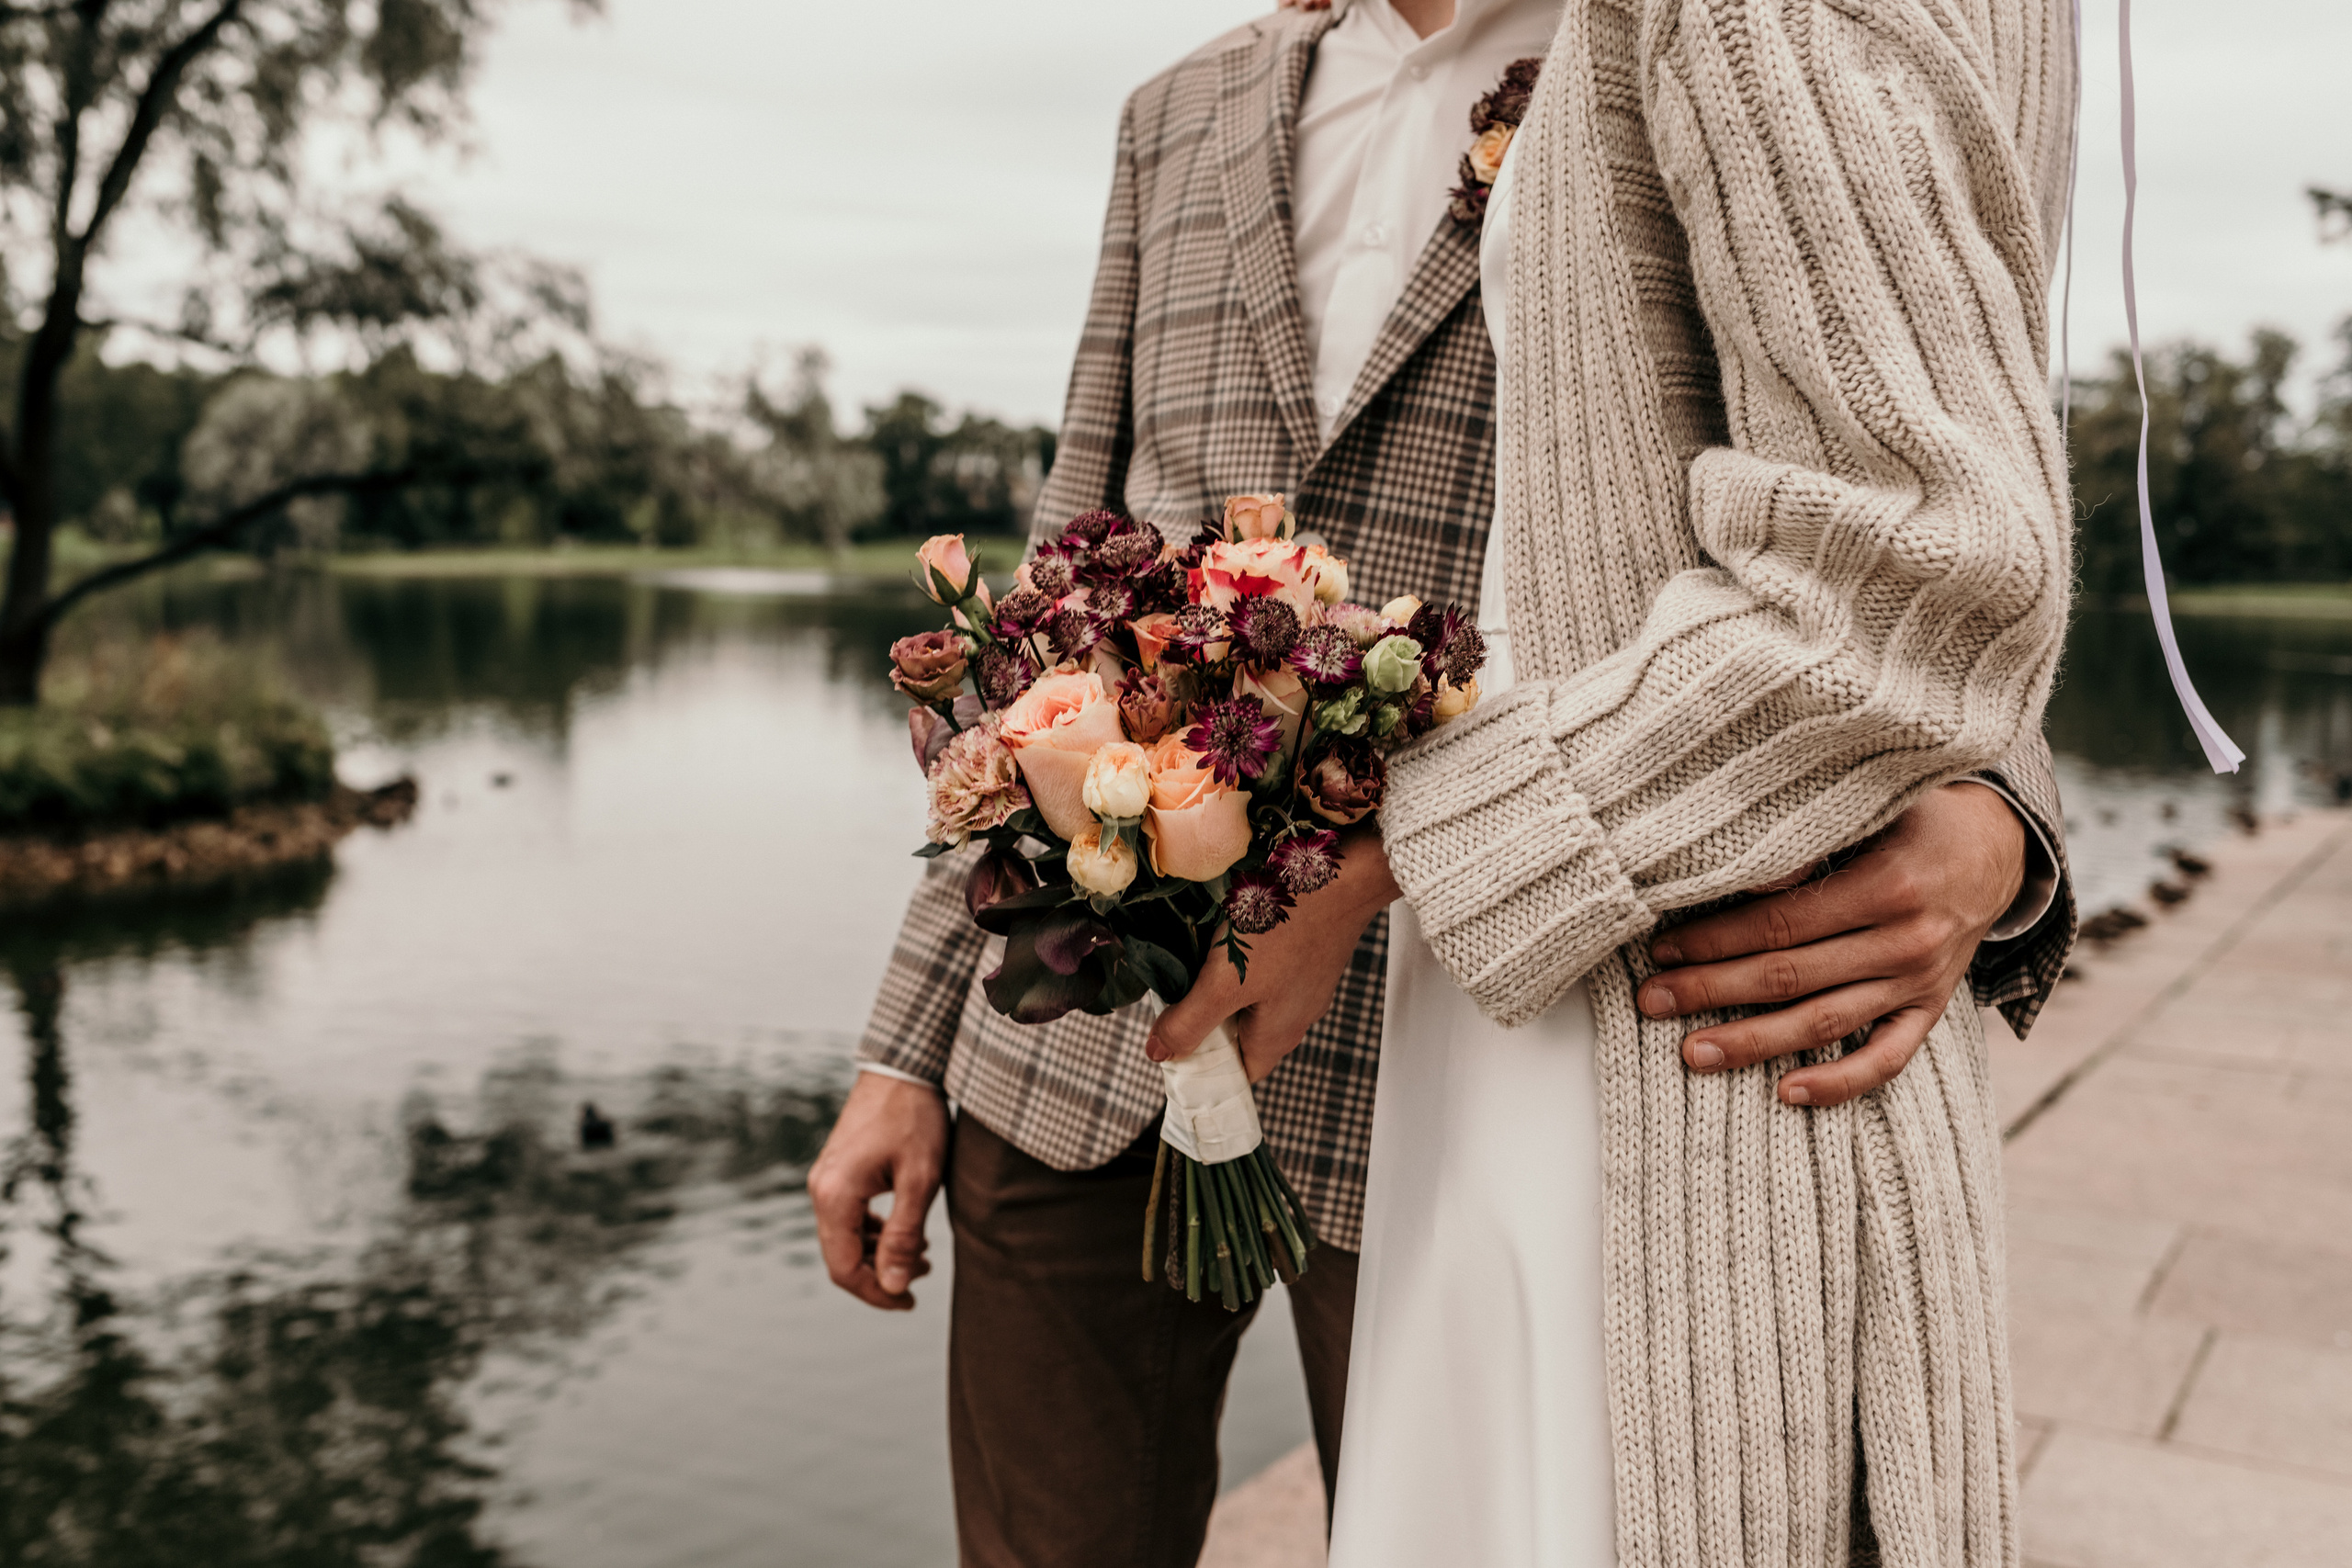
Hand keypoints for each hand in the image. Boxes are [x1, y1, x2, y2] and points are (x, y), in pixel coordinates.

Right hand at [807, 1072, 949, 1310]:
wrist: (903, 1066)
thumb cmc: (916, 1118)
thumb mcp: (920, 1179)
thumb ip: (905, 1235)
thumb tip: (893, 1286)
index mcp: (835, 1196)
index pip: (844, 1268)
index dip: (875, 1293)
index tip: (910, 1302)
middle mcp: (821, 1190)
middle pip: (840, 1256)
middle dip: (879, 1276)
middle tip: (922, 1280)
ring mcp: (826, 1178)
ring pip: (843, 1237)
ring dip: (878, 1254)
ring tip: (923, 1257)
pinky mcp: (838, 1169)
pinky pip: (847, 1216)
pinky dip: (873, 1232)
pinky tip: (905, 1229)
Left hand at [1145, 830, 1398, 1081]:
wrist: (1340, 869)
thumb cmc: (1286, 927)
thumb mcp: (1225, 982)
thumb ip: (1190, 1022)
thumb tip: (1159, 1054)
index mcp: (1277, 1035)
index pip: (1238, 1073)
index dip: (1204, 1068)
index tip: (1169, 1046)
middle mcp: (1296, 1014)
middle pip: (1241, 1034)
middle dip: (1206, 1020)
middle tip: (1172, 996)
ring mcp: (1304, 980)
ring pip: (1251, 997)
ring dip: (1220, 984)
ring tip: (1191, 960)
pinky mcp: (1305, 949)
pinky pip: (1265, 967)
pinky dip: (1240, 958)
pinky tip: (1221, 934)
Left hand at [1638, 782, 2027, 1108]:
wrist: (1995, 847)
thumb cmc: (1913, 818)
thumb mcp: (1870, 809)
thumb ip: (1810, 841)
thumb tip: (1737, 870)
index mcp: (1885, 885)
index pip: (1781, 922)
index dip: (1717, 939)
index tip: (1663, 949)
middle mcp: (1904, 941)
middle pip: (1791, 976)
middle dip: (1712, 990)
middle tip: (1651, 1001)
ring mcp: (1919, 983)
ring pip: (1825, 1023)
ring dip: (1754, 1042)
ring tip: (1694, 1054)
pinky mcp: (1930, 1010)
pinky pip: (1886, 1060)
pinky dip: (1838, 1083)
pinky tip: (1786, 1094)